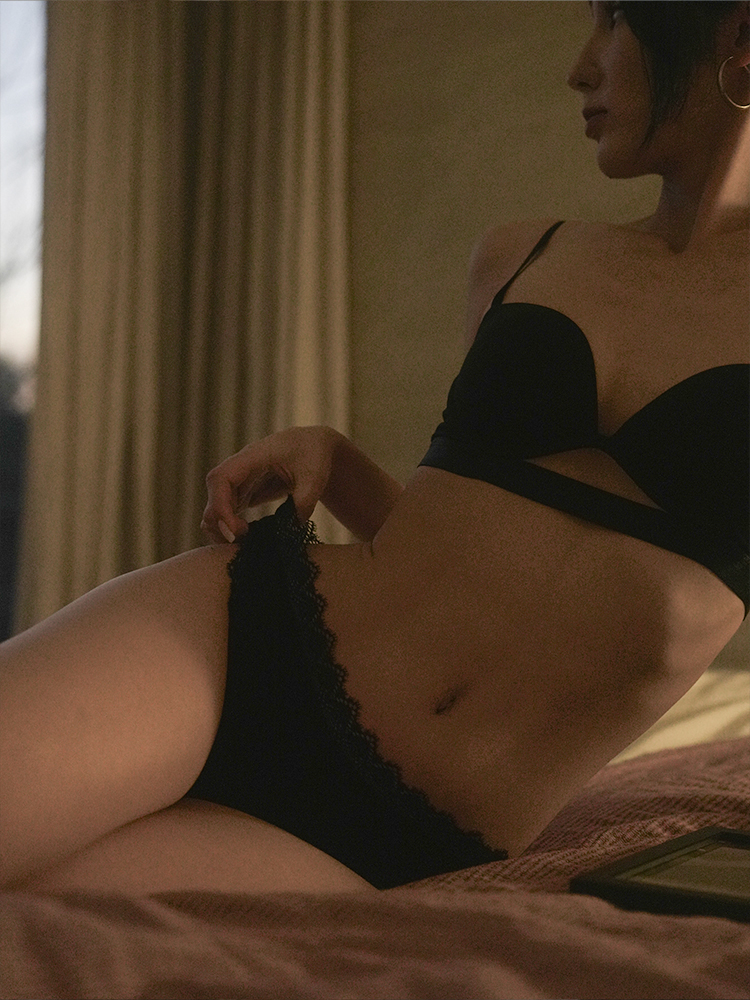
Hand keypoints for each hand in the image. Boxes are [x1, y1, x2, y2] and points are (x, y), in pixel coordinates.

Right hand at [200, 426, 341, 542]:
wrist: (313, 445)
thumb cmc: (313, 454)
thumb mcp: (315, 478)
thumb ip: (304, 502)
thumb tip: (291, 530)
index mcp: (253, 457)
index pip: (221, 479)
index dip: (221, 506)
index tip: (237, 530)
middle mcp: (240, 468)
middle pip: (213, 494)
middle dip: (219, 521)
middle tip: (242, 542)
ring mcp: (240, 480)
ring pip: (216, 504)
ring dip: (222, 527)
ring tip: (243, 545)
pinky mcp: (244, 492)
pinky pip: (227, 510)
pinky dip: (230, 526)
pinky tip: (247, 540)